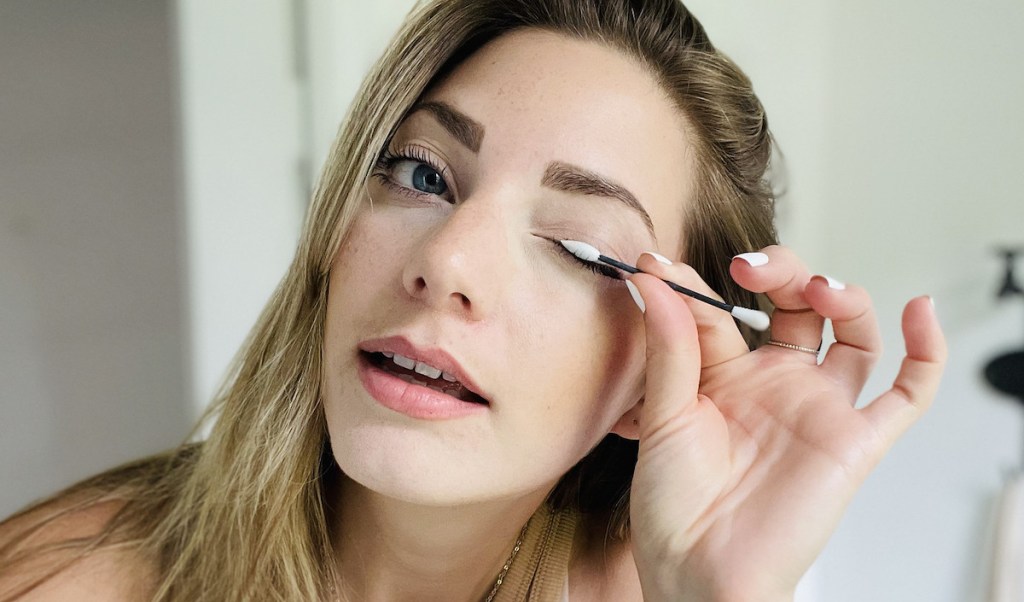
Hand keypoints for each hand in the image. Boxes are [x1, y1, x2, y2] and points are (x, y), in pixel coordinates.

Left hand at [625, 246, 946, 601]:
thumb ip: (668, 347)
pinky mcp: (855, 441)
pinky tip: (919, 311)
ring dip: (843, 297)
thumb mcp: (663, 415)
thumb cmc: (673, 506)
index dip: (694, 283)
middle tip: (749, 266)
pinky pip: (907, 395)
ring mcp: (816, 408)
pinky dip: (926, 352)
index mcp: (724, 376)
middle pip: (796, 306)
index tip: (658, 265)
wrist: (699, 572)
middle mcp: (775, 384)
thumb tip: (651, 279)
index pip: (721, 311)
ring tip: (816, 287)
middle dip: (780, 272)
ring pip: (852, 334)